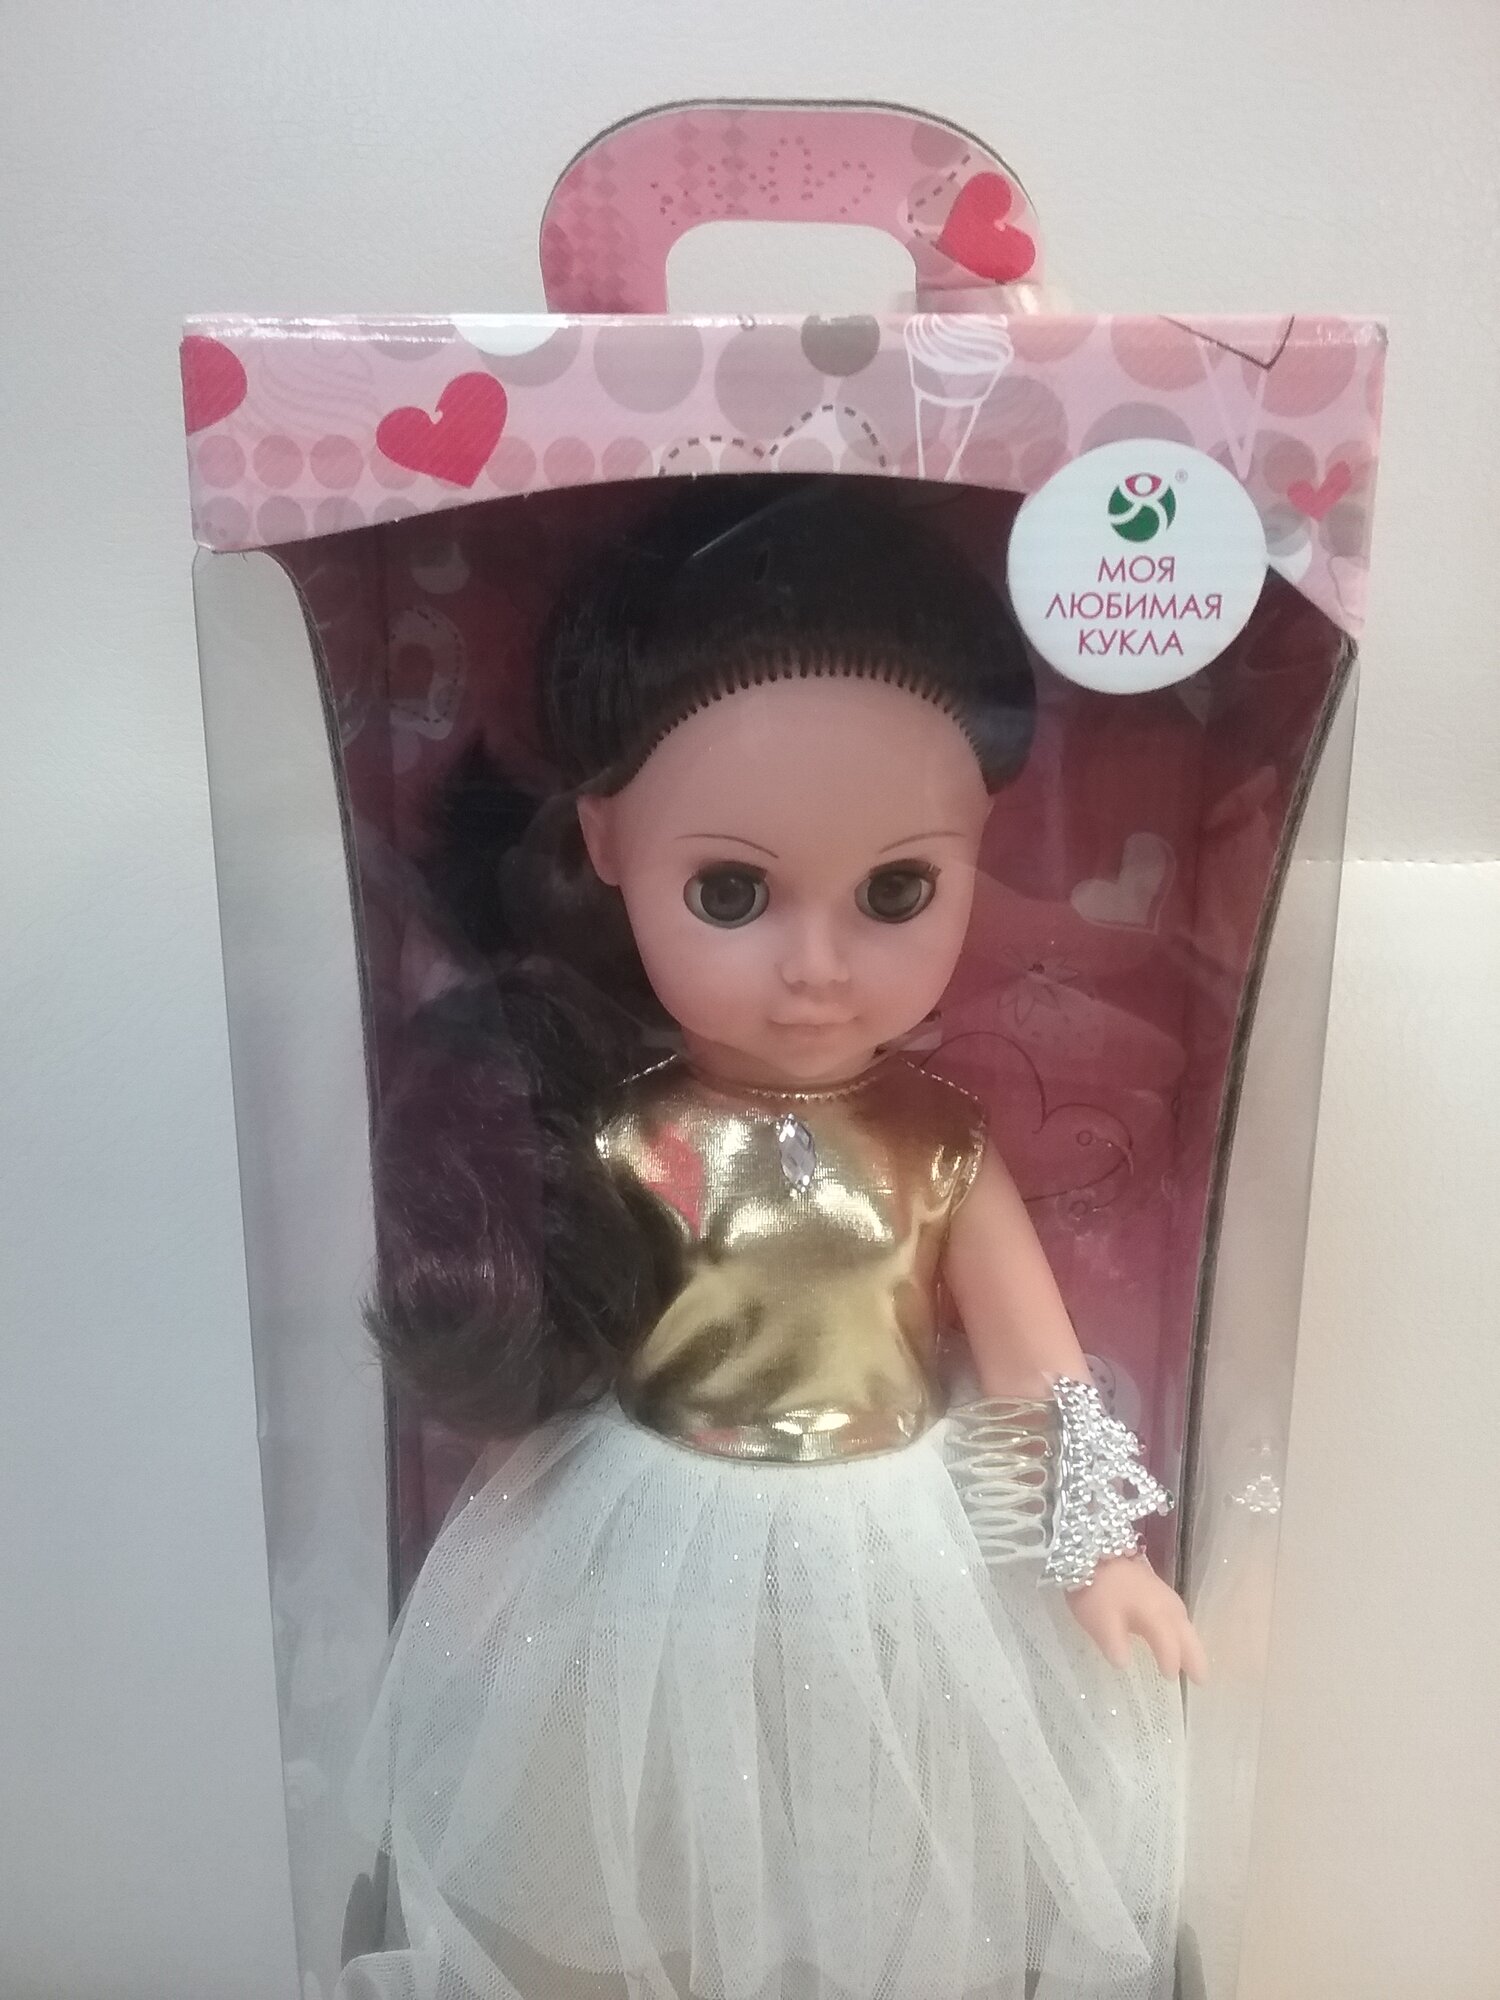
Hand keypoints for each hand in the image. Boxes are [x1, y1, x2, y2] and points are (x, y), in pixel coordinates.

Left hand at [1066, 1555, 1207, 1681]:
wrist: (1091, 1547)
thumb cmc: (1096, 1589)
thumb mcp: (1100, 1622)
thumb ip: (1115, 1646)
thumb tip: (1125, 1665)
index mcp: (1155, 1615)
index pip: (1168, 1645)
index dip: (1170, 1662)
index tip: (1168, 1679)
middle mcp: (1165, 1604)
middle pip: (1186, 1633)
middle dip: (1195, 1656)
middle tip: (1202, 1680)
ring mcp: (1161, 1591)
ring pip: (1183, 1620)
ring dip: (1191, 1641)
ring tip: (1195, 1660)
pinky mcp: (1154, 1583)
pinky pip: (1176, 1611)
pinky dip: (1181, 1626)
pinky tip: (1176, 1630)